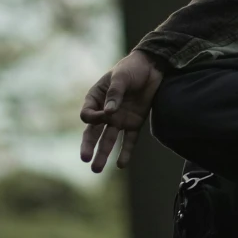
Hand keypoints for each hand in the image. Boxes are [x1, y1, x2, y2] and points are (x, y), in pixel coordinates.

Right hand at [79, 47, 162, 172]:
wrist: (152, 68)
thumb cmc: (131, 68)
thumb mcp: (121, 77)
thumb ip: (115, 94)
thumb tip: (109, 113)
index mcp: (96, 99)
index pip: (88, 115)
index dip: (94, 118)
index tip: (106, 114)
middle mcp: (105, 112)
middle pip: (93, 132)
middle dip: (89, 146)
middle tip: (85, 158)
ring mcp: (119, 119)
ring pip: (109, 140)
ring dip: (103, 154)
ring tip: (97, 169)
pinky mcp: (134, 123)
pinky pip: (129, 140)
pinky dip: (126, 152)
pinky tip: (121, 164)